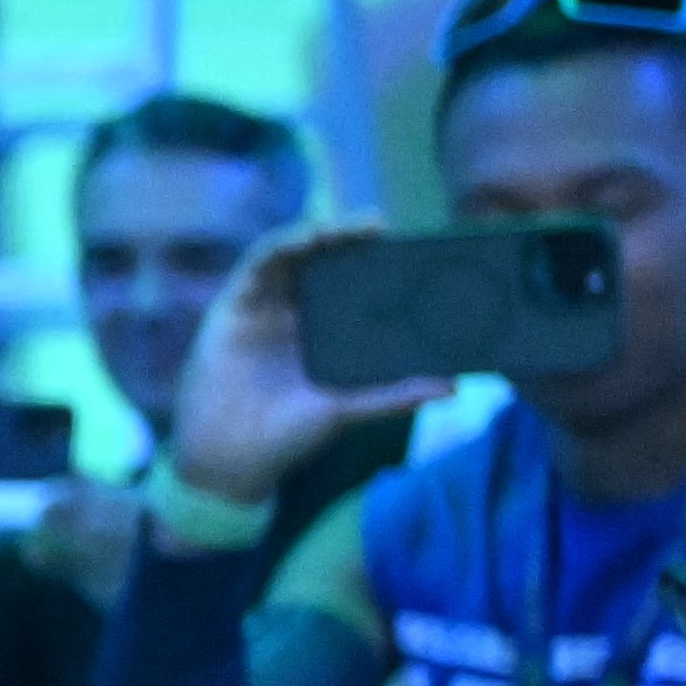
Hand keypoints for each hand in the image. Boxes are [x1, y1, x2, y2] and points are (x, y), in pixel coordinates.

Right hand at [166, 224, 429, 512]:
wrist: (234, 459)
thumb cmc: (287, 437)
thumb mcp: (349, 409)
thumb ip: (395, 395)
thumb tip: (452, 388)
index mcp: (319, 332)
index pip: (346, 284)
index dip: (369, 262)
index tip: (401, 248)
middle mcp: (291, 313)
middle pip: (320, 262)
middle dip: (347, 239)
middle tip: (378, 226)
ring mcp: (262, 308)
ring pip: (290, 255)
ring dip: (317, 233)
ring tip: (347, 226)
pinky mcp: (234, 306)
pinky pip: (257, 265)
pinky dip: (281, 245)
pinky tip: (306, 238)